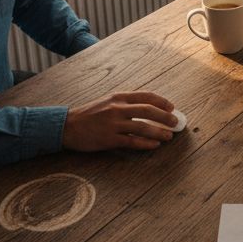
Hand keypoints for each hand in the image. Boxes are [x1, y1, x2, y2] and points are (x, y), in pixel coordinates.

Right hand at [61, 91, 176, 151]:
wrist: (67, 126)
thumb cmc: (88, 115)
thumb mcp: (107, 102)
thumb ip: (125, 104)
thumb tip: (147, 109)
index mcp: (118, 97)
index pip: (146, 96)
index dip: (162, 102)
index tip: (172, 108)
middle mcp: (117, 108)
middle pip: (148, 110)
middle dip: (165, 117)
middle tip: (175, 122)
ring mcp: (113, 124)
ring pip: (143, 127)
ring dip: (159, 132)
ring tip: (169, 136)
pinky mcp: (109, 139)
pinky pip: (132, 141)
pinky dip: (146, 143)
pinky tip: (154, 145)